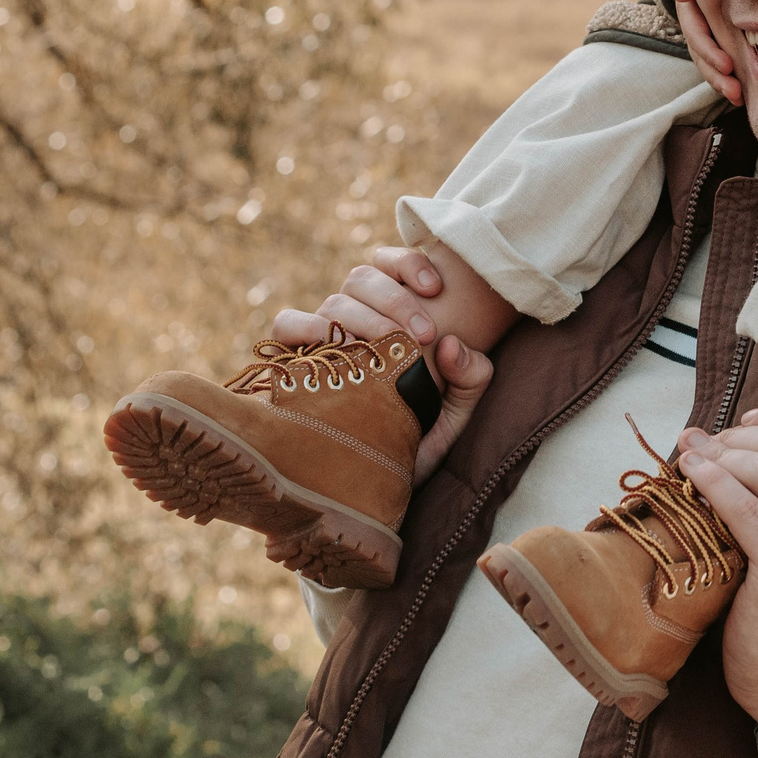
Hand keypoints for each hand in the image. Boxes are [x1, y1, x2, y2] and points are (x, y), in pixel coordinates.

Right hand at [269, 244, 493, 485]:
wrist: (373, 496)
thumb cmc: (415, 447)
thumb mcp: (454, 417)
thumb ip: (470, 381)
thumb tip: (456, 344)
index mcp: (391, 319)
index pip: (390, 264)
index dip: (409, 262)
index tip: (437, 289)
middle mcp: (355, 323)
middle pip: (363, 277)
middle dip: (395, 299)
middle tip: (424, 336)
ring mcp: (323, 342)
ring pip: (334, 299)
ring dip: (363, 316)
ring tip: (385, 348)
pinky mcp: (293, 365)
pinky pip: (286, 325)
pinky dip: (306, 327)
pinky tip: (335, 348)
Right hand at [673, 0, 741, 103]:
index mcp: (688, 7)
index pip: (695, 33)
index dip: (709, 50)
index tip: (728, 65)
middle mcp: (693, 24)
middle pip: (700, 55)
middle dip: (716, 75)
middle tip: (735, 91)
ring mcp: (702, 34)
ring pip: (706, 63)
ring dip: (720, 82)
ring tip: (738, 98)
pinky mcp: (714, 39)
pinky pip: (716, 61)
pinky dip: (726, 77)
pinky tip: (742, 92)